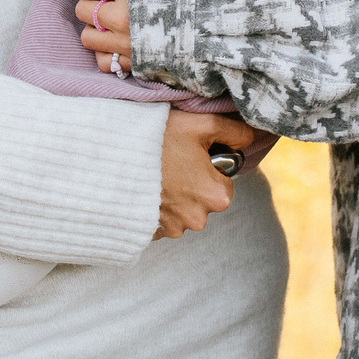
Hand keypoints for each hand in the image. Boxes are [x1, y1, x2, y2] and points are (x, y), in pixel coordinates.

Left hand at [73, 0, 133, 69]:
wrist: (211, 22)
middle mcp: (122, 16)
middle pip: (81, 10)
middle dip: (92, 5)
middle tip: (110, 5)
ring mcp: (126, 42)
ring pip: (87, 37)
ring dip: (96, 30)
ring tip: (112, 25)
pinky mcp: (133, 62)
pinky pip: (103, 61)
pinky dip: (107, 53)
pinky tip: (117, 44)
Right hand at [155, 110, 256, 240]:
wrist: (109, 157)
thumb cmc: (158, 138)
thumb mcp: (202, 125)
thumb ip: (234, 132)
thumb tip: (249, 140)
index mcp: (217, 196)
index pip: (222, 182)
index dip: (207, 166)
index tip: (187, 154)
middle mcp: (198, 219)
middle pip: (202, 199)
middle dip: (190, 183)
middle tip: (169, 162)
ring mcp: (173, 229)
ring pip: (181, 210)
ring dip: (172, 196)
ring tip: (153, 173)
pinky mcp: (151, 233)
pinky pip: (161, 220)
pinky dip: (155, 206)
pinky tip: (143, 188)